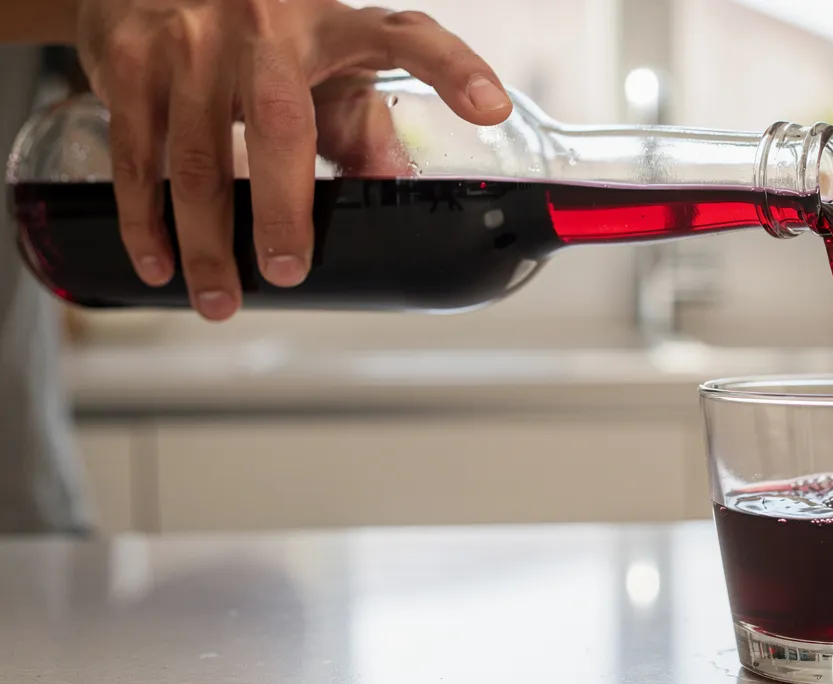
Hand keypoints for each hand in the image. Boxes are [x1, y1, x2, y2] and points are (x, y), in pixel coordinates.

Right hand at [73, 0, 512, 320]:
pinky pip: (139, 152)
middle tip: (288, 270)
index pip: (409, 38)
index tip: (490, 108)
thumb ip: (363, 127)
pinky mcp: (133, 57)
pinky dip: (146, 217)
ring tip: (221, 298)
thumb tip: (401, 196)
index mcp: (339, 25)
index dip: (453, 69)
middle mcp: (269, 22)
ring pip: (201, 152)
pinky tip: (159, 262)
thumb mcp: (325, 64)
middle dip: (284, 208)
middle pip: (281, 122)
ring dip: (207, 240)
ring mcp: (194, 37)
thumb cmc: (258, 33)